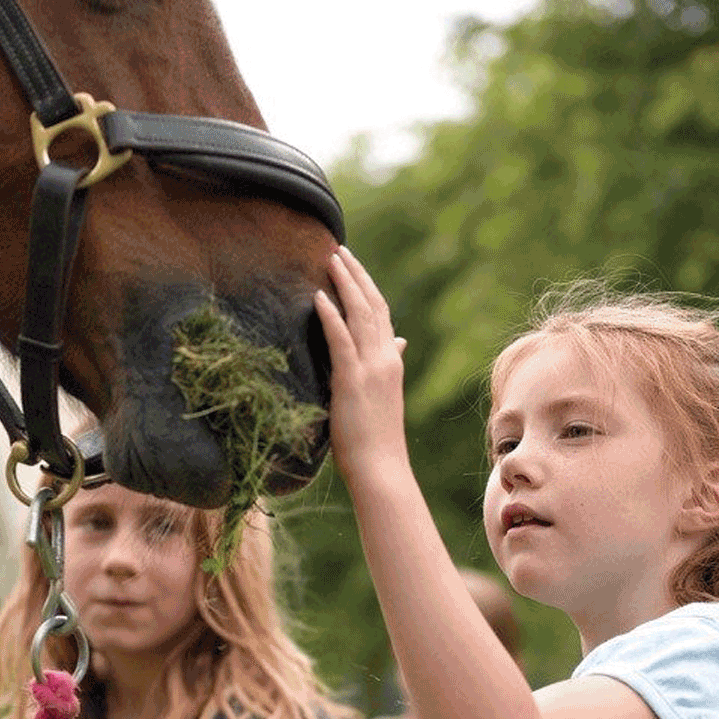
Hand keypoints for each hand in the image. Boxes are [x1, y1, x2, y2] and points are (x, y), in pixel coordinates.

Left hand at [312, 248, 409, 489]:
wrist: (381, 469)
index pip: (381, 314)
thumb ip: (389, 364)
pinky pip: (341, 339)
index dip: (367, 287)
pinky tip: (318, 296)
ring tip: (329, 258)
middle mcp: (385, 359)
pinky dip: (330, 315)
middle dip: (355, 274)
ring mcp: (371, 367)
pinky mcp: (352, 379)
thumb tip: (400, 341)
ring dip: (344, 283)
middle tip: (338, 249)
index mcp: (390, 362)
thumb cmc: (376, 440)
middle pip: (373, 304)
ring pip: (360, 314)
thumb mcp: (383, 395)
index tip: (351, 266)